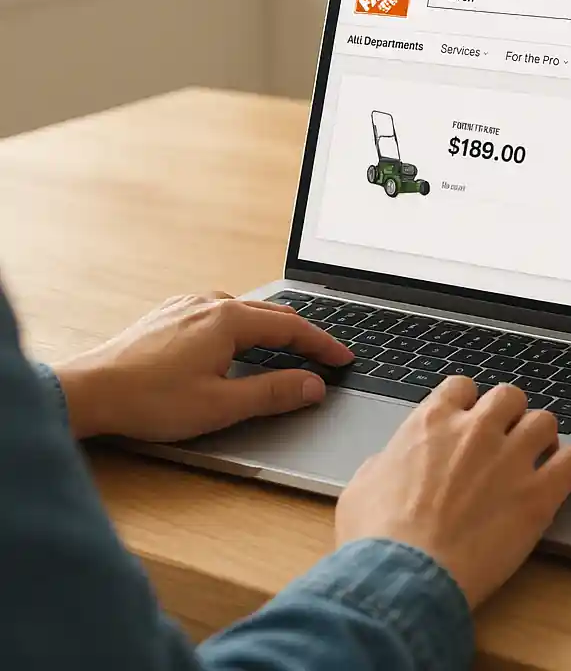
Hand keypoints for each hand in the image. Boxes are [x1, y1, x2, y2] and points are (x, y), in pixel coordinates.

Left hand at [53, 293, 352, 440]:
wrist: (88, 391)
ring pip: (246, 311)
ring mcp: (188, 305)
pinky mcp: (169, 314)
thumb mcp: (220, 405)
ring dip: (272, 329)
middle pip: (273, 315)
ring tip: (288, 349)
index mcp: (229, 320)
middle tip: (325, 356)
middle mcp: (211, 303)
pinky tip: (237, 343)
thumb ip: (273, 393)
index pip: (292, 329)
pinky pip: (220, 312)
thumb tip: (313, 385)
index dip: (323, 345)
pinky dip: (243, 326)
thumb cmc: (149, 401)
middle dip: (303, 335)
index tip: (344, 358)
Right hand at [334, 377, 570, 608]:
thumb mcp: (361, 486)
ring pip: (545, 421)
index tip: (468, 423)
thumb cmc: (376, 538)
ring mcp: (510, 458)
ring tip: (537, 460)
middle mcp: (475, 429)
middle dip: (509, 416)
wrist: (405, 577)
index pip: (462, 386)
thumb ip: (384, 463)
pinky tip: (563, 480)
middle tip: (505, 442)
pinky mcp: (538, 495)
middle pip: (509, 396)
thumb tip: (386, 465)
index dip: (468, 405)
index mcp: (431, 422)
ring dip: (542, 439)